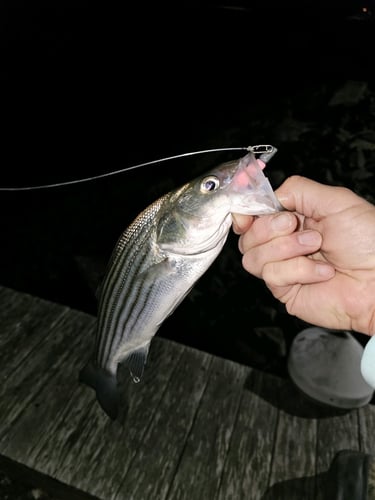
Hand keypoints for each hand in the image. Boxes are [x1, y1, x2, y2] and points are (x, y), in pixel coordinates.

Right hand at [233, 175, 374, 334]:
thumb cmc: (369, 243)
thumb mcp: (336, 201)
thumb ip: (298, 190)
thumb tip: (268, 195)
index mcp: (295, 219)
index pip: (253, 215)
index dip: (245, 214)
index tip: (247, 215)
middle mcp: (285, 243)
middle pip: (247, 236)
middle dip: (270, 228)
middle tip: (296, 226)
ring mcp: (283, 267)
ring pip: (252, 256)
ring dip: (285, 248)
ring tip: (315, 247)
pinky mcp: (285, 290)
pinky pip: (271, 275)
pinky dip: (299, 270)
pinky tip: (322, 272)